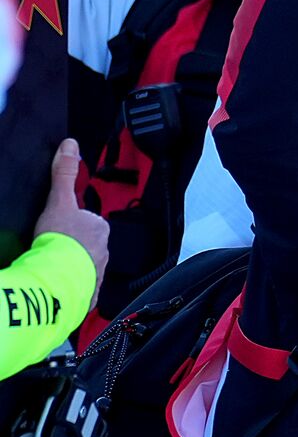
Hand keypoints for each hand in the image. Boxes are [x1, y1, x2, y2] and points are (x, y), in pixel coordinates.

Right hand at [33, 138, 108, 310]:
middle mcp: (105, 250)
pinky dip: (72, 285)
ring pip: (86, 265)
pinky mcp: (88, 292)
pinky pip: (81, 286)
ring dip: (73, 266)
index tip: (58, 229)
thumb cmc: (60, 237)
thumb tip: (71, 143)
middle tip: (53, 248)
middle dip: (74, 246)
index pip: (88, 222)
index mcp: (100, 228)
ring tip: (53, 266)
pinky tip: (59, 284)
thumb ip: (64, 173)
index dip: (72, 224)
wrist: (57, 278)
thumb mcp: (59, 200)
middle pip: (88, 243)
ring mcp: (98, 272)